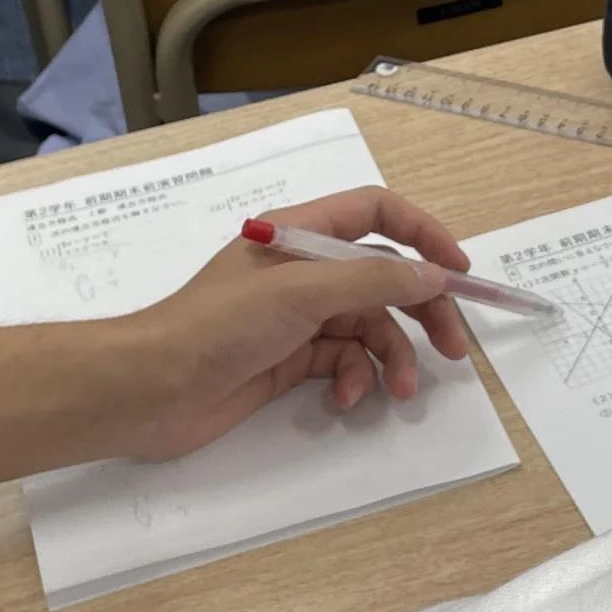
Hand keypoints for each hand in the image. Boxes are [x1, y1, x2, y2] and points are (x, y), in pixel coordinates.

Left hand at [114, 188, 478, 460]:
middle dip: (420, 311)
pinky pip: (342, 360)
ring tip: (397, 392)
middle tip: (453, 350)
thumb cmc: (218, 326)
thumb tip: (434, 276)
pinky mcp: (289, 359)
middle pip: (383, 277)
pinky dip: (352, 379)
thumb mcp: (301, 294)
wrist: (152, 389)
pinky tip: (344, 399)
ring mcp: (296, 315)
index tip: (459, 271)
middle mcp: (302, 268)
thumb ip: (372, 282)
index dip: (423, 234)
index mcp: (300, 232)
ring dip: (389, 357)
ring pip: (367, 326)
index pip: (376, 213)